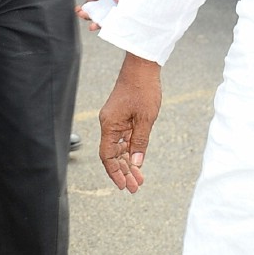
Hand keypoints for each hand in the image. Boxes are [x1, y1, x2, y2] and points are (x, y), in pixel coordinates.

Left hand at [76, 0, 129, 29]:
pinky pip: (91, 3)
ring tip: (82, 14)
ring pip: (99, 9)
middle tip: (93, 26)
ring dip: (91, 15)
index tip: (109, 25)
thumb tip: (119, 1)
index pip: (124, 7)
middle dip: (102, 20)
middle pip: (111, 12)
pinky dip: (85, 8)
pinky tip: (79, 9)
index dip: (118, 18)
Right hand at [98, 55, 160, 192]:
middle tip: (135, 188)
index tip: (124, 186)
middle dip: (123, 172)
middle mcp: (109, 124)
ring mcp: (115, 120)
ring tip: (139, 179)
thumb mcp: (146, 119)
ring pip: (119, 148)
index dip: (115, 173)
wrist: (143, 66)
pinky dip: (130, 150)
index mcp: (110, 126)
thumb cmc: (144, 89)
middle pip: (113, 155)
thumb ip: (140, 143)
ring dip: (128, 163)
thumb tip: (136, 163)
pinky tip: (137, 161)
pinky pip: (123, 138)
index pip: (108, 156)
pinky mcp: (121, 116)